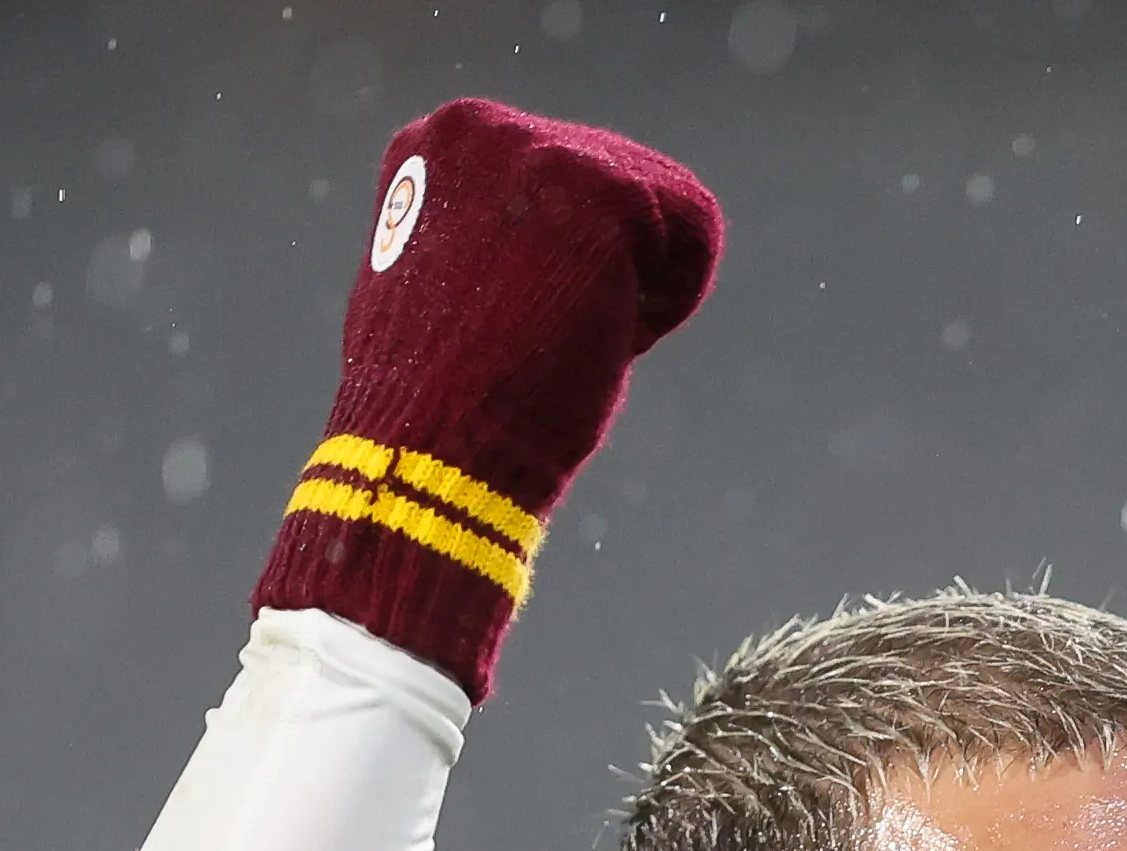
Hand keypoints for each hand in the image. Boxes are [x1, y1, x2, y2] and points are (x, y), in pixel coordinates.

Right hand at [250, 100, 722, 702]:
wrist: (430, 448)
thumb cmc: (438, 398)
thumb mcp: (447, 283)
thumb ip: (491, 234)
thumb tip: (547, 238)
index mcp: (437, 146)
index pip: (563, 179)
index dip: (570, 266)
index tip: (518, 323)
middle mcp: (481, 126)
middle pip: (619, 182)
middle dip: (609, 269)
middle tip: (546, 340)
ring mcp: (542, 148)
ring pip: (662, 207)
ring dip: (638, 286)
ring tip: (565, 336)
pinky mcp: (605, 188)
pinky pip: (696, 230)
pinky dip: (671, 300)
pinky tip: (606, 333)